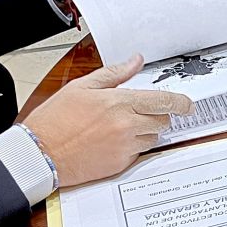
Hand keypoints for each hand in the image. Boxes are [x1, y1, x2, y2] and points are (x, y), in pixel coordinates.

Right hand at [23, 56, 194, 186]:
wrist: (40, 153)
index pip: (164, 101)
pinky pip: (139, 153)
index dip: (181, 103)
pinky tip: (113, 141)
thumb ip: (114, 73)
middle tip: (140, 112)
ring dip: (146, 131)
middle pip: (163, 120)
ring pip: (153, 137)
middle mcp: (126, 125)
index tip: (187, 104)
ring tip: (121, 127)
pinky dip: (133, 147)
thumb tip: (135, 61)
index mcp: (119, 102)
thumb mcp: (81, 87)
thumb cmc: (55, 120)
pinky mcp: (120, 164)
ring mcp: (124, 147)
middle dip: (157, 115)